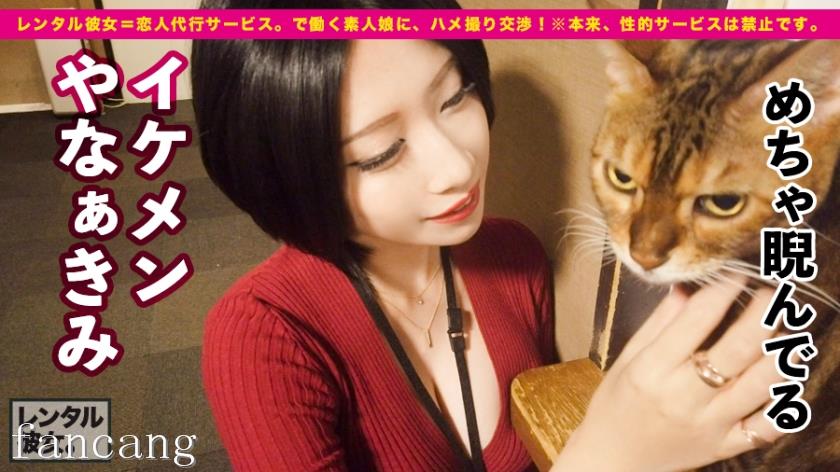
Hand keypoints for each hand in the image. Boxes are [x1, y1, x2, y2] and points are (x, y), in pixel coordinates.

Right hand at [553, 279, 783, 471]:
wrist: (612, 459)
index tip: (737, 274)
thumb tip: (687, 285)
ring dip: (781, 354)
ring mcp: (708, 424)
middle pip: (737, 348)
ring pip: (760, 385)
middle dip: (763, 313)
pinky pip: (766, 427)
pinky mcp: (723, 446)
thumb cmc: (615, 404)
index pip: (698, 318)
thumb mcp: (627, 359)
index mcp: (652, 369)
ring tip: (787, 333)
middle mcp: (682, 396)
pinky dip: (784, 405)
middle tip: (773, 294)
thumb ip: (659, 323)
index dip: (724, 289)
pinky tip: (786, 381)